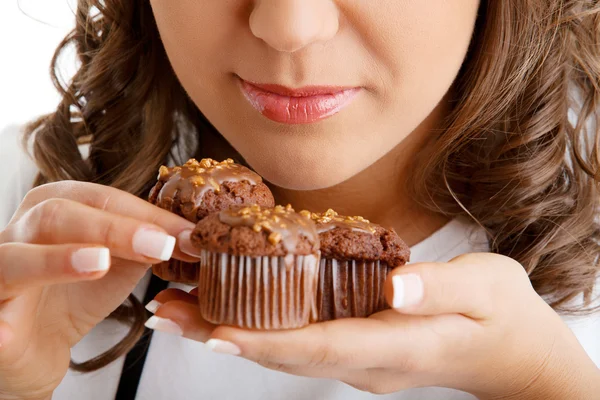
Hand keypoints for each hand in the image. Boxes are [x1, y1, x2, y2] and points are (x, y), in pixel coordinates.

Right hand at [0, 181, 195, 399]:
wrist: (34, 345)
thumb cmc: (75, 294)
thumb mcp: (120, 263)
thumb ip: (150, 244)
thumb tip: (196, 234)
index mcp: (56, 206)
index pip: (105, 199)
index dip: (150, 215)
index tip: (192, 236)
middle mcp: (20, 228)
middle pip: (60, 213)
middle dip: (115, 228)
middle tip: (161, 246)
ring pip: (17, 256)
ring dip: (59, 258)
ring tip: (100, 262)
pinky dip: (4, 315)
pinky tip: (13, 329)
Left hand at [149, 253, 599, 398]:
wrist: (513, 353)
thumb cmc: (502, 315)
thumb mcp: (485, 290)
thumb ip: (439, 289)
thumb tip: (395, 285)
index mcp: (397, 346)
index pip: (322, 347)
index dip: (267, 342)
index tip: (215, 333)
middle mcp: (368, 361)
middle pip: (287, 353)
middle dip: (224, 336)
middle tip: (167, 313)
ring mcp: (360, 359)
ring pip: (286, 350)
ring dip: (230, 332)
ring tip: (178, 310)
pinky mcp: (357, 348)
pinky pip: (299, 340)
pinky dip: (259, 326)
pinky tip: (231, 308)